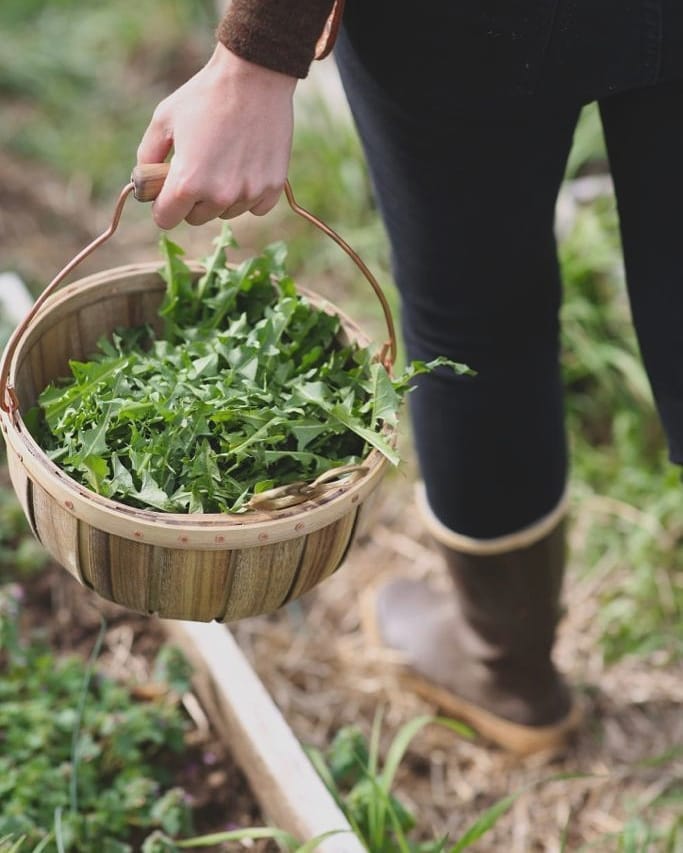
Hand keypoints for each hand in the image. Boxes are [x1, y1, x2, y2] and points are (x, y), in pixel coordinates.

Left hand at [137, 43, 296, 228]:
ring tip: (226, 158)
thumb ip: (147, 156)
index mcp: (187, 183)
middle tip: (199, 166)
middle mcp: (219, 196)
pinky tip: (247, 165)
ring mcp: (249, 193)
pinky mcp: (272, 188)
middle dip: (193, 199)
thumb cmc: (205, 96)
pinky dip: (249, 193)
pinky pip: (255, 207)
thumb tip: (144, 183)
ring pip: (226, 212)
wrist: (254, 77)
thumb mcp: (163, 120)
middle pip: (197, 217)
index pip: (166, 219)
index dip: (163, 205)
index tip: (168, 191)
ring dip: (222, 195)